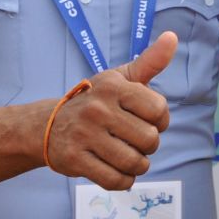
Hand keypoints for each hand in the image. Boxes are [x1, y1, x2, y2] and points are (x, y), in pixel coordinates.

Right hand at [43, 32, 175, 190]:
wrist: (46, 126)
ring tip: (128, 157)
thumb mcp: (119, 79)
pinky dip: (123, 180)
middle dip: (148, 145)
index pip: (159, 110)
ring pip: (135, 163)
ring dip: (137, 165)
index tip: (147, 120)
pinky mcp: (75, 160)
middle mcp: (98, 109)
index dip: (160, 120)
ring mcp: (84, 135)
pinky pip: (116, 180)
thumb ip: (149, 62)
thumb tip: (172, 37)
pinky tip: (117, 170)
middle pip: (150, 140)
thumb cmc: (95, 102)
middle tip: (134, 140)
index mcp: (113, 87)